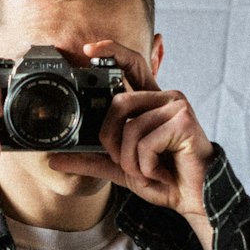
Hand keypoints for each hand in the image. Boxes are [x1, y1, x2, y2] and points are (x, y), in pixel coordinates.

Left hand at [50, 39, 214, 222]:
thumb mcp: (121, 169)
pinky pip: (145, 142)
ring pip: (130, 127)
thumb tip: (54, 160)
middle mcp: (165, 98)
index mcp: (150, 104)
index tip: (87, 49)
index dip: (111, 51)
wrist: (195, 201)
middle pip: (118, 103)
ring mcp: (176, 108)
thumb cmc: (165, 179)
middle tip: (125, 163)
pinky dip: (146, 166)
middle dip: (111, 140)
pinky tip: (162, 172)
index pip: (131, 65)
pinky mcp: (184, 122)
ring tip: (148, 172)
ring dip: (130, 161)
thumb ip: (91, 160)